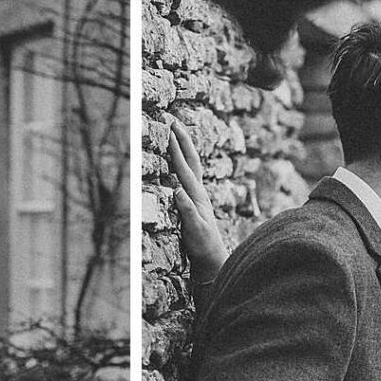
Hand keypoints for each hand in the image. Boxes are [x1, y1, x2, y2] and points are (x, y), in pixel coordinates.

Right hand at [168, 122, 225, 287]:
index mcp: (196, 196)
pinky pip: (189, 175)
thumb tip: (177, 189)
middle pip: (192, 159)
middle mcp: (199, 192)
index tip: (168, 130)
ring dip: (184, 147)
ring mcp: (198, 196)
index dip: (176, 149)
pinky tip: (179, 159)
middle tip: (173, 120)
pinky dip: (184, 162)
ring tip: (176, 132)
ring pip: (192, 165)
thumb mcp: (194, 230)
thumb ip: (186, 210)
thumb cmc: (202, 247)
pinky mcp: (195, 201)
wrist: (212, 259)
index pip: (184, 168)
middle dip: (182, 139)